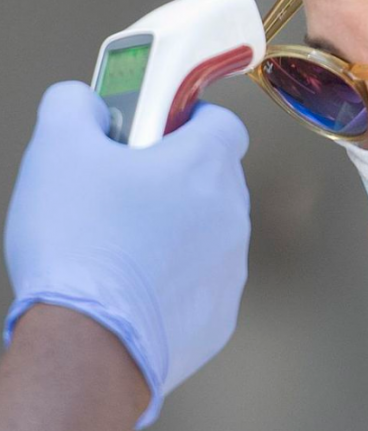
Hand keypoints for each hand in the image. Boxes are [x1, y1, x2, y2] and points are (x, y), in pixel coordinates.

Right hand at [3, 81, 250, 427]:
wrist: (89, 344)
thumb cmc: (80, 245)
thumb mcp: (58, 149)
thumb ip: (73, 106)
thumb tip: (84, 101)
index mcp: (204, 166)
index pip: (224, 124)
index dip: (193, 119)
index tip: (162, 128)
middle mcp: (231, 214)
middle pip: (216, 180)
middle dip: (179, 177)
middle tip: (129, 188)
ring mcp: (232, 267)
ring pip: (212, 232)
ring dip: (180, 230)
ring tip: (126, 245)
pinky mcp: (221, 313)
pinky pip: (205, 282)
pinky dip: (179, 279)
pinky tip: (136, 288)